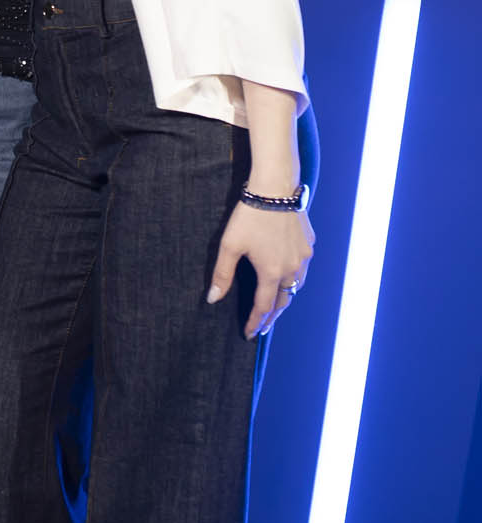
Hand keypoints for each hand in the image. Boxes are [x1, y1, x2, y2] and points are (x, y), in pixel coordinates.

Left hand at [208, 201, 313, 337]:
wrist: (275, 188)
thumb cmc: (249, 216)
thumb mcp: (229, 245)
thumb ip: (222, 274)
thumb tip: (212, 299)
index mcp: (272, 272)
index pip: (264, 307)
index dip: (255, 322)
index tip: (249, 334)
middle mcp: (293, 268)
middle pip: (284, 300)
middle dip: (272, 316)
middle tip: (263, 326)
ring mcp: (304, 257)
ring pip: (296, 286)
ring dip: (285, 297)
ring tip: (275, 306)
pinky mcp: (309, 244)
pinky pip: (303, 268)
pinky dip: (294, 278)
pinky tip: (287, 276)